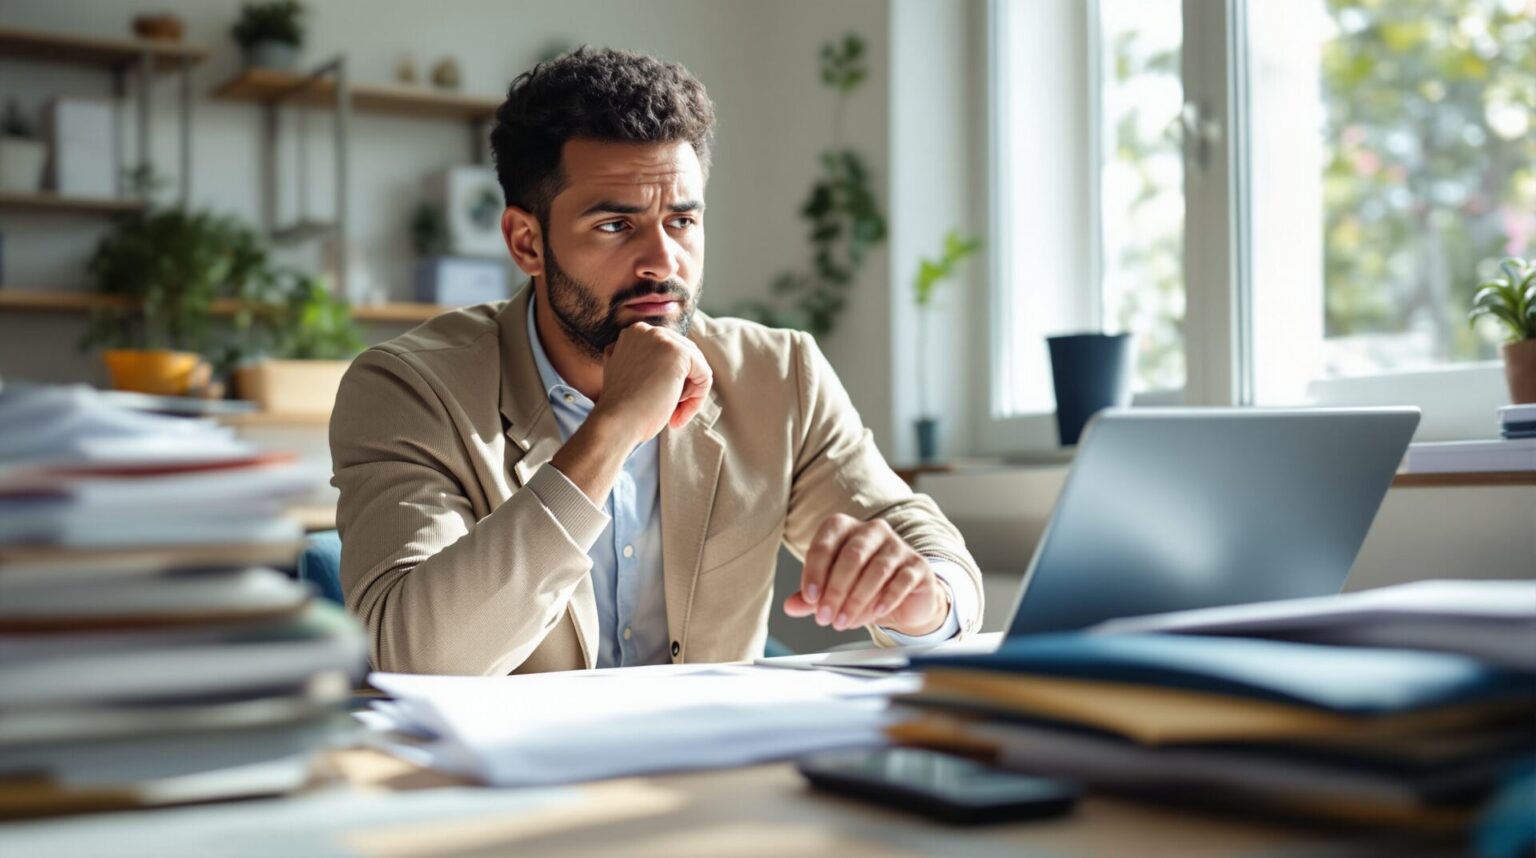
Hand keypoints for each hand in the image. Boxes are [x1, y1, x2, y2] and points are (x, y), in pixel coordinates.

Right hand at [590, 322, 712, 447]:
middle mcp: (646, 330)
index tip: (661, 403)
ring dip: (690, 393)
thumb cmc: (621, 409)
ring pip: (695, 365)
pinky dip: (698, 398)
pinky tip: (678, 414)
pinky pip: (704, 374)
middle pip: (684, 356)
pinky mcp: (678, 353)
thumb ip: (643, 361)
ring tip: (673, 414)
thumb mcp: (627, 374)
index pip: (668, 353)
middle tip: (671, 412)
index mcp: (632, 334)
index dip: (671, 380)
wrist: (615, 423)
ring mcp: (662, 339)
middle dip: (683, 386)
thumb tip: (665, 365)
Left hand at [783, 514, 949, 635]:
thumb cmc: (861, 587)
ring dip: (857, 599)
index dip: (814, 571)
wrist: (903, 598)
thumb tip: (790, 606)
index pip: (825, 543)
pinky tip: (875, 613)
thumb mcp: (832, 591)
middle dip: (835, 590)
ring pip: (876, 569)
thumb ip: (811, 597)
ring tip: (843, 622)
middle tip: (825, 617)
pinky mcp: (918, 565)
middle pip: (851, 556)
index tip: (809, 598)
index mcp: (845, 529)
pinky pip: (901, 580)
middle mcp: (872, 531)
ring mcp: (898, 546)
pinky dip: (886, 598)